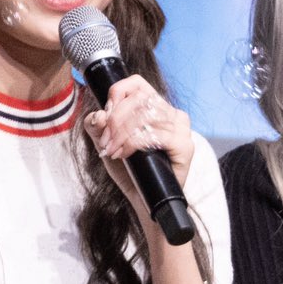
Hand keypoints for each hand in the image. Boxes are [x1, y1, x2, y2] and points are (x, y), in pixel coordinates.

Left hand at [82, 75, 193, 228]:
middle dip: (115, 119)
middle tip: (105, 140)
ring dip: (122, 132)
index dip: (117, 93)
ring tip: (112, 149)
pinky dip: (133, 143)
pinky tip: (124, 154)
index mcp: (156, 108)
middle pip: (139, 99)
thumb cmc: (130, 170)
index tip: (106, 114)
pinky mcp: (185, 146)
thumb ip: (97, 126)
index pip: (137, 84)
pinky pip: (155, 134)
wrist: (145, 199)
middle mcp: (172, 114)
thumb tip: (98, 115)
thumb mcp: (106, 143)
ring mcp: (181, 129)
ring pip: (146, 114)